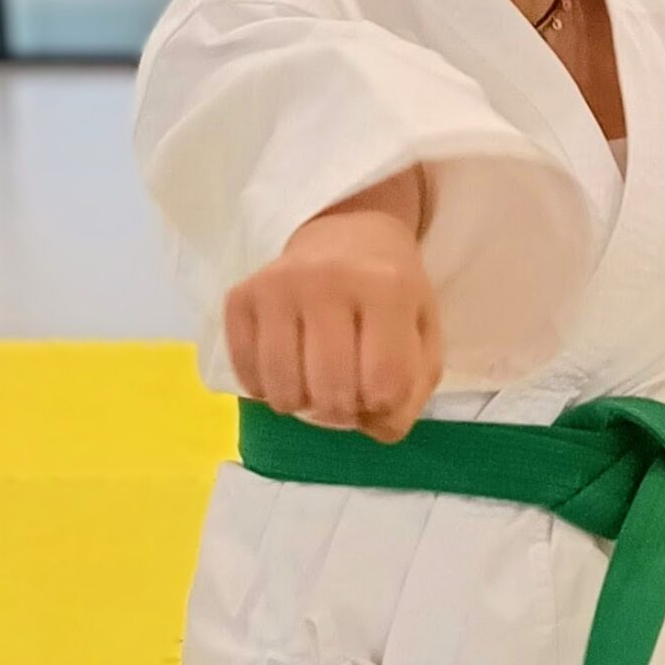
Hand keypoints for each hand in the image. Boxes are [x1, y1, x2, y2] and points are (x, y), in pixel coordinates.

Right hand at [224, 179, 442, 444]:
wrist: (346, 236)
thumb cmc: (390, 294)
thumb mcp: (423, 334)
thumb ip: (412, 390)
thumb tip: (373, 428)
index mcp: (387, 287)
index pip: (384, 383)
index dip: (384, 406)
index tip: (381, 393)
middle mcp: (328, 280)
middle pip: (331, 392)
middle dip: (342, 412)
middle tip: (347, 396)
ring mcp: (278, 286)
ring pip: (284, 390)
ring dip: (302, 405)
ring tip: (316, 385)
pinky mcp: (241, 296)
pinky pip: (246, 375)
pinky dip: (266, 390)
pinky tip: (286, 371)